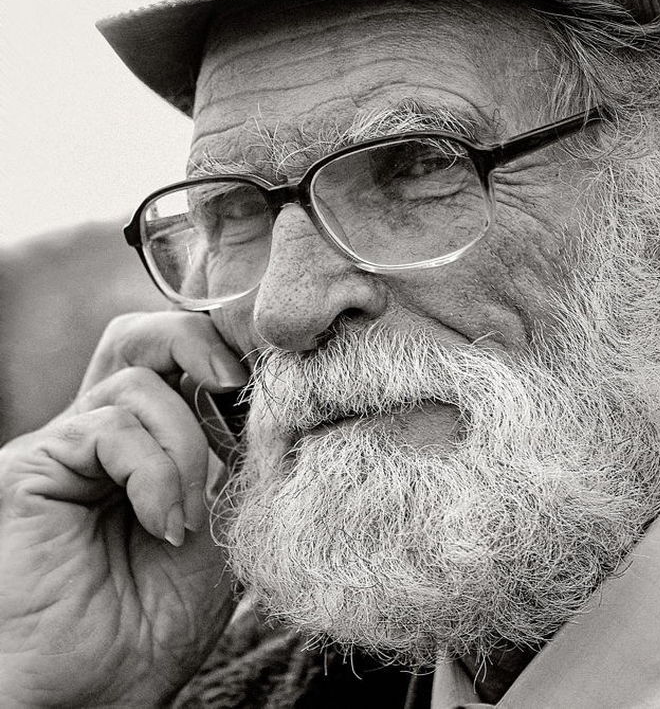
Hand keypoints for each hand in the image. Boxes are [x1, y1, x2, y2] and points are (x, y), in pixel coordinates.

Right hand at [0, 312, 248, 707]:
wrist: (88, 697)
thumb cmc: (148, 627)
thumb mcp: (216, 534)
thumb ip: (231, 469)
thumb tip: (267, 408)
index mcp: (143, 446)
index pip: (176, 364)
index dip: (222, 354)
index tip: (272, 379)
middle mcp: (101, 435)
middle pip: (140, 339)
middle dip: (196, 342)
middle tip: (236, 382)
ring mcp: (66, 447)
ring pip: (138, 383)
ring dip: (184, 448)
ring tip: (187, 523)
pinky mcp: (34, 466)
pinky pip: (108, 429)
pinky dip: (154, 473)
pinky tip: (164, 527)